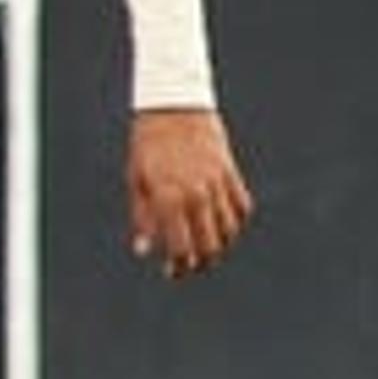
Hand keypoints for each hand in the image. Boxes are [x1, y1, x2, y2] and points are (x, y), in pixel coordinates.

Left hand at [127, 106, 253, 278]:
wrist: (173, 106)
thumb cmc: (147, 143)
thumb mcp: (136, 179)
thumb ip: (142, 217)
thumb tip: (144, 251)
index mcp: (169, 197)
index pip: (181, 247)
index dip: (179, 266)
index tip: (172, 272)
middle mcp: (197, 194)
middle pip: (209, 245)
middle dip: (201, 262)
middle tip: (190, 266)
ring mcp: (217, 184)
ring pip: (229, 230)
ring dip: (219, 245)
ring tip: (205, 249)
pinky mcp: (231, 172)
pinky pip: (241, 207)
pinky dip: (235, 222)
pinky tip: (222, 225)